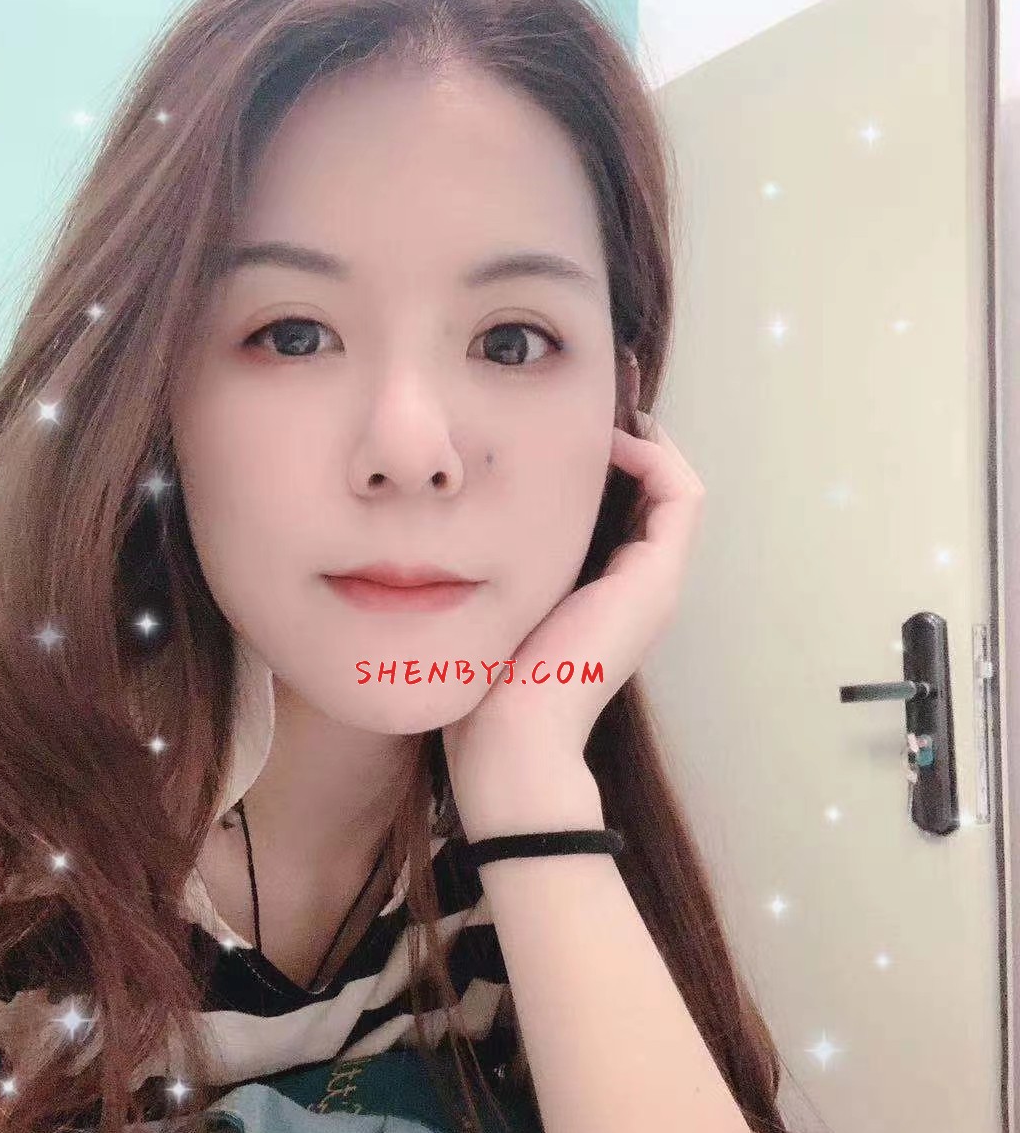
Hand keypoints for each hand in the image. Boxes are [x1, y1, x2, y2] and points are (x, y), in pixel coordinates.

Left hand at [442, 409, 705, 792]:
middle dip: (625, 439)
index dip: (606, 460)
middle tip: (588, 395)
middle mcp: (639, 585)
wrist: (510, 737)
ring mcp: (654, 583)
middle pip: (654, 493)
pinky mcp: (655, 578)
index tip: (561, 419)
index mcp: (603, 594)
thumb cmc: (486, 683)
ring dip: (645, 440)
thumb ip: (492, 567)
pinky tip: (607, 438)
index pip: (625, 508)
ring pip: (675, 488)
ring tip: (601, 404)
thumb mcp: (490, 605)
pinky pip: (680, 496)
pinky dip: (654, 457)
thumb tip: (452, 522)